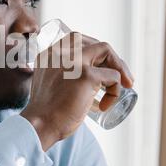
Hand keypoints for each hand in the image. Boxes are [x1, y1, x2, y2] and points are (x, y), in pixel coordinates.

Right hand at [21, 33, 133, 150]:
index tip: (101, 67)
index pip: (76, 40)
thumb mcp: (49, 84)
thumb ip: (59, 75)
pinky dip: (115, 90)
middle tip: (120, 76)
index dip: (93, 52)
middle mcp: (60, 52)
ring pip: (106, 50)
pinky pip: (112, 76)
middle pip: (93, 42)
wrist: (40, 125)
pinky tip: (105, 105)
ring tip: (125, 85)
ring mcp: (74, 62)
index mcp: (50, 54)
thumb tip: (80, 80)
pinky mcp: (86, 76)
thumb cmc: (45, 113)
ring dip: (119, 67)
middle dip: (110, 57)